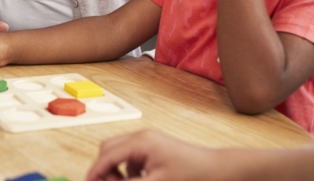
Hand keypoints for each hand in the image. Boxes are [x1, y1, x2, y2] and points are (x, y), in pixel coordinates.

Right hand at [85, 129, 216, 180]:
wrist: (218, 170)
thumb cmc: (192, 175)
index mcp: (141, 142)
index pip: (107, 155)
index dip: (95, 172)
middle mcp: (142, 137)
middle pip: (109, 149)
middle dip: (104, 169)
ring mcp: (148, 141)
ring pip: (119, 154)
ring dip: (116, 171)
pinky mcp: (154, 149)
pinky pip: (131, 158)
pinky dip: (128, 171)